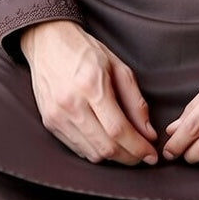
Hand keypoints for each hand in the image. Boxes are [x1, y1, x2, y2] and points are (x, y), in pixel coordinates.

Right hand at [20, 20, 157, 165]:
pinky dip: (94, 151)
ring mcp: (57, 116)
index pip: (118, 130)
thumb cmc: (85, 51)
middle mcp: (71, 104)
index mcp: (91, 86)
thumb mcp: (118, 66)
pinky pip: (76, 148)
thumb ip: (135, 101)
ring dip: (113, 157)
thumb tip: (148, 133)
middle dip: (129, 157)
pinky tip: (105, 142)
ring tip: (127, 149)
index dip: (138, 148)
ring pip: (91, 153)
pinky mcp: (49, 122)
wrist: (47, 42)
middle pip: (105, 147)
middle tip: (143, 156)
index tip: (152, 155)